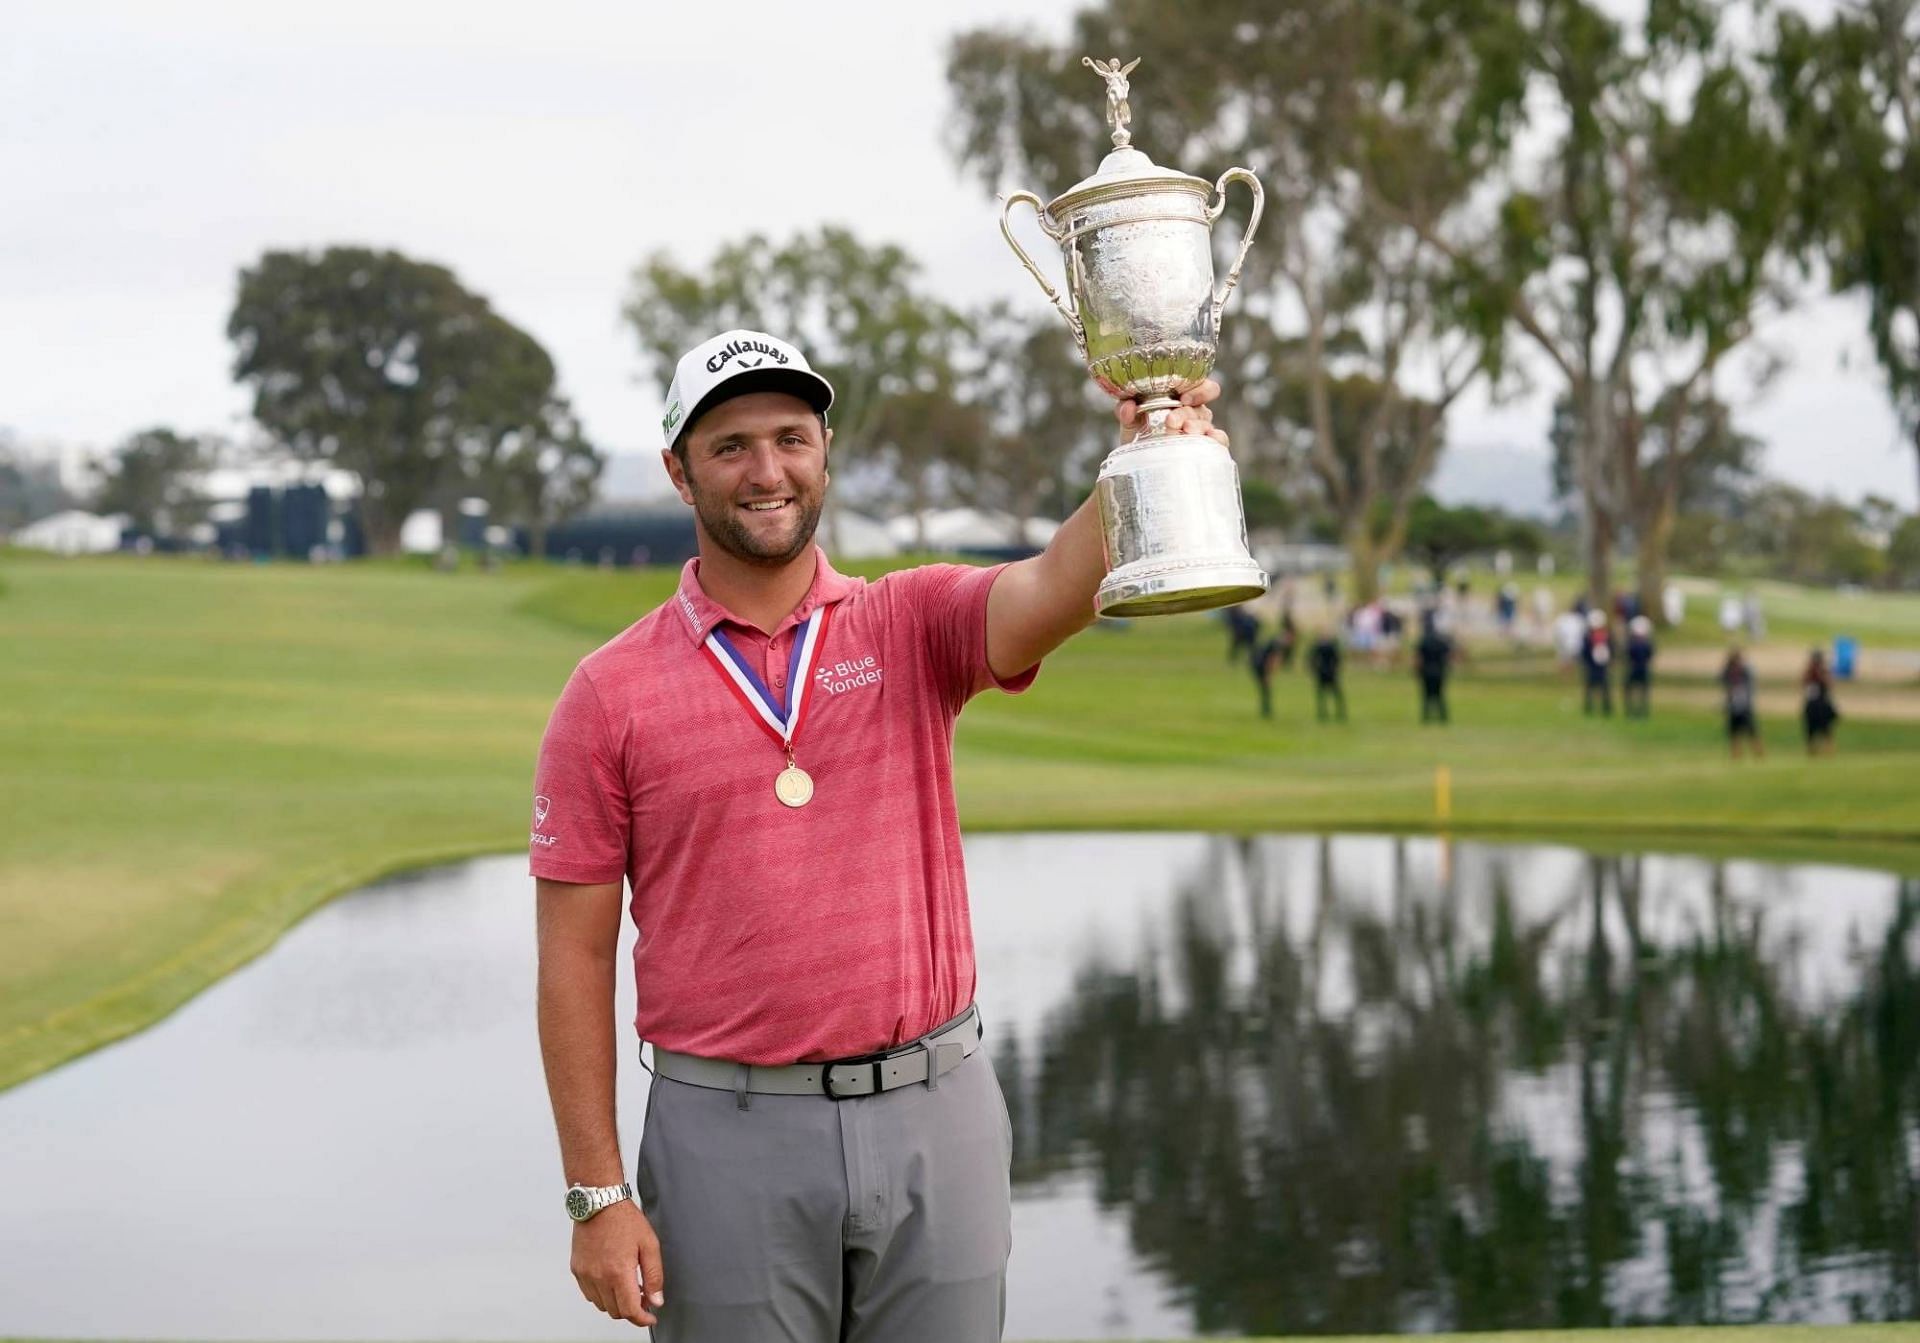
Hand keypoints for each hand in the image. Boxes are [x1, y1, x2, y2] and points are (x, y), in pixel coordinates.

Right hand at [571, 1200, 664, 1326]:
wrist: (600, 1203)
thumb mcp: (649, 1244)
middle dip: (631, 1309)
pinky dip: (602, 1294)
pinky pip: (589, 1294)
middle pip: (616, 1311)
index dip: (642, 1319)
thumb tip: (656, 1300)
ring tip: (627, 1286)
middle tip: (642, 1297)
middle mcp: (599, 1277)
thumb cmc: (624, 1219)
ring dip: (616, 1302)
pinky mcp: (577, 1270)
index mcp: (619, 1272)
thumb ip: (654, 1276)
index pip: (630, 1310)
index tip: (650, 1317)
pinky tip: (612, 1280)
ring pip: (602, 1305)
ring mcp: (586, 1275)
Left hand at [1115, 378, 1229, 445]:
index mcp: (1180, 399)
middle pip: (1201, 407)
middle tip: (1171, 421)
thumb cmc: (1139, 437)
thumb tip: (1127, 406)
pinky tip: (1210, 439)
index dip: (1198, 389)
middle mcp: (1193, 413)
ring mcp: (1200, 432)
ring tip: (1185, 432)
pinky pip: (1219, 441)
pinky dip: (1218, 439)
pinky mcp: (1205, 450)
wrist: (1139, 465)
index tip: (1183, 398)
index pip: (1201, 386)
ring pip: (1207, 424)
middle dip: (1186, 413)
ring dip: (1198, 426)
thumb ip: (1126, 411)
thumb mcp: (1130, 422)